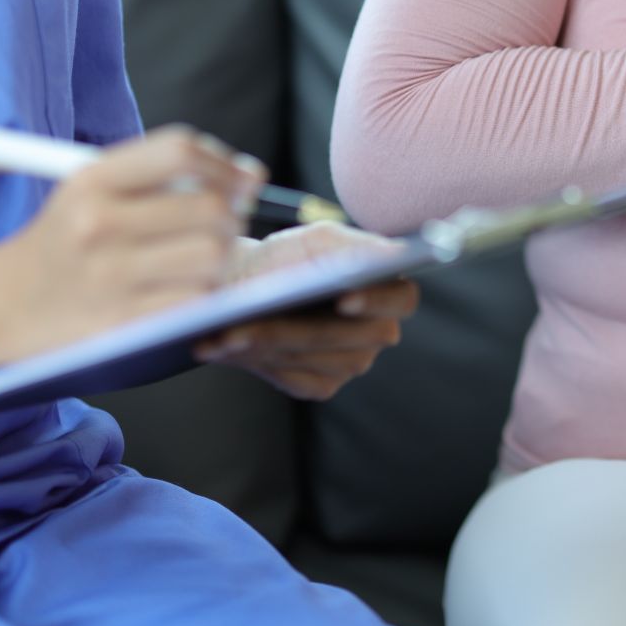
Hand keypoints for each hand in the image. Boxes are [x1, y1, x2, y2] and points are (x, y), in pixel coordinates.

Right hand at [0, 126, 264, 362]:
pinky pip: (198, 299)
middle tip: (226, 227)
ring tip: (206, 260)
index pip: (181, 150)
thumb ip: (165, 174)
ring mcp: (109, 275)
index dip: (226, 163)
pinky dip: (207, 294)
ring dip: (225, 258)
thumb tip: (252, 176)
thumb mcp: (94, 190)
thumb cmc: (67, 243)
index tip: (244, 181)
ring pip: (214, 254)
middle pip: (210, 206)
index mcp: (91, 180)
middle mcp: (98, 223)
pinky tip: (191, 290)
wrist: (3, 306)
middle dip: (234, 215)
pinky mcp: (122, 322)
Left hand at [193, 222, 419, 400]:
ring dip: (267, 343)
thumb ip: (354, 245)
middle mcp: (377, 332)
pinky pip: (295, 376)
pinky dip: (259, 360)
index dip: (377, 301)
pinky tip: (225, 347)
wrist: (243, 287)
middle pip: (351, 336)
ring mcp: (351, 363)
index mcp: (386, 292)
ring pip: (315, 356)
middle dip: (297, 328)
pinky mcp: (321, 385)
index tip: (343, 298)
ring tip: (224, 333)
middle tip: (251, 321)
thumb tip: (389, 257)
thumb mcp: (317, 241)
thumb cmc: (285, 259)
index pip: (401, 299)